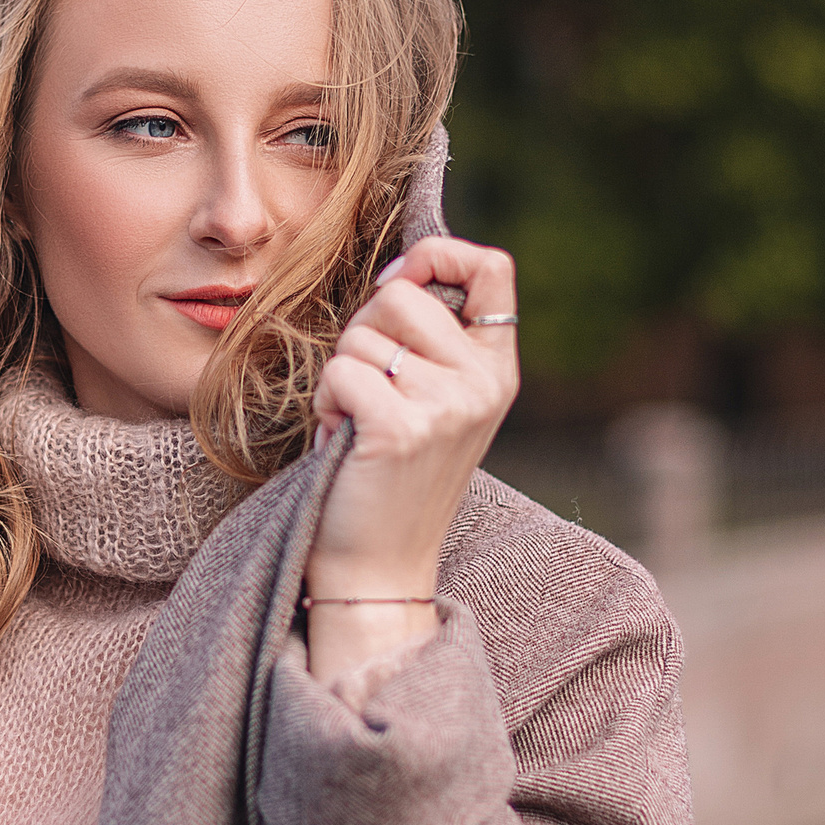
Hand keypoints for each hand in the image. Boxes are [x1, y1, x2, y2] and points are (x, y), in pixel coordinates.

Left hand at [303, 234, 518, 679]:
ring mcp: (448, 405)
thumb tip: (396, 274)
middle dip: (364, 331)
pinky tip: (342, 441)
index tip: (398, 284)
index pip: (493, 267)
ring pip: (363, 335)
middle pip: (403, 296)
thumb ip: (431, 340)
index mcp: (497, 370)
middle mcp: (484, 383)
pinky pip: (340, 372)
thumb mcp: (434, 402)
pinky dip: (326, 403)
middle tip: (365, 388)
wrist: (381, 569)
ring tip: (357, 425)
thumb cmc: (391, 478)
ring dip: (340, 376)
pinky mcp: (403, 429)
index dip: (437, 255)